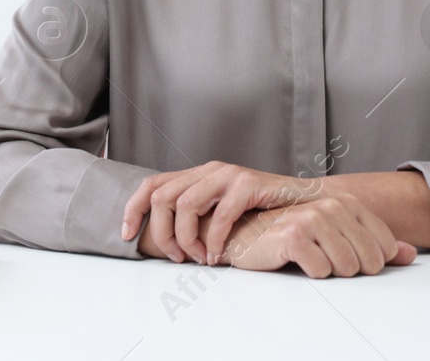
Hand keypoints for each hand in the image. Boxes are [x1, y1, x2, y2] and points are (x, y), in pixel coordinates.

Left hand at [121, 161, 319, 263]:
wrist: (303, 203)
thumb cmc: (260, 213)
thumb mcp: (220, 213)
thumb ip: (196, 218)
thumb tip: (163, 242)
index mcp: (197, 175)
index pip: (151, 185)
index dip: (132, 209)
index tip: (126, 236)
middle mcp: (208, 170)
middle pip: (162, 198)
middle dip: (161, 233)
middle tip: (175, 258)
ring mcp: (227, 174)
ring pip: (184, 205)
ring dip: (186, 239)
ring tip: (197, 258)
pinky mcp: (248, 184)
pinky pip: (218, 215)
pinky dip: (213, 240)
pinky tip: (216, 255)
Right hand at [219, 196, 417, 277]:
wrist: (247, 235)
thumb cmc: (292, 236)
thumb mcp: (338, 237)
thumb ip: (376, 244)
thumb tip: (410, 254)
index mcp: (346, 202)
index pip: (384, 247)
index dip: (369, 263)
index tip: (347, 257)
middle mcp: (331, 205)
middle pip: (369, 261)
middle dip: (351, 270)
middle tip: (326, 260)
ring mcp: (312, 218)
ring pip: (347, 268)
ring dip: (330, 273)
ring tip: (312, 260)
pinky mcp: (293, 236)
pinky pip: (321, 271)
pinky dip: (312, 273)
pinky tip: (297, 261)